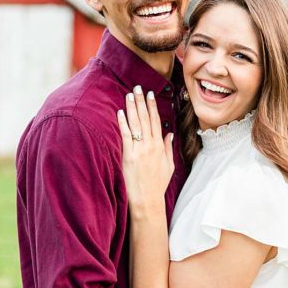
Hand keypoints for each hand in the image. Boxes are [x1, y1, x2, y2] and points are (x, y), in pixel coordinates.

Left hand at [116, 86, 174, 214]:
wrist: (148, 200)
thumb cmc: (157, 185)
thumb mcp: (168, 166)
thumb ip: (168, 148)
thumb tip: (169, 134)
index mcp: (160, 146)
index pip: (155, 121)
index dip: (152, 106)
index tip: (150, 94)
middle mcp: (150, 145)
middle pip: (145, 118)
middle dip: (142, 101)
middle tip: (138, 87)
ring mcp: (140, 150)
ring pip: (136, 124)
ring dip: (132, 108)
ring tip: (129, 94)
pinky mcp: (129, 156)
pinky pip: (125, 136)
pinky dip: (122, 123)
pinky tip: (119, 113)